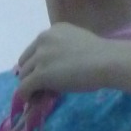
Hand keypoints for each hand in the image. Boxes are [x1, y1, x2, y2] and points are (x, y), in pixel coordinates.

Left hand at [14, 24, 129, 97]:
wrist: (107, 62)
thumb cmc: (101, 55)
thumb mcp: (76, 43)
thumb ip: (61, 50)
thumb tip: (53, 69)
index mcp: (53, 30)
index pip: (35, 49)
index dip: (38, 64)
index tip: (47, 74)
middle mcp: (43, 39)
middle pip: (26, 61)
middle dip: (32, 74)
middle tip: (43, 86)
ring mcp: (40, 57)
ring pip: (23, 75)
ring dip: (31, 86)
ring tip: (43, 94)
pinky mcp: (39, 74)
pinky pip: (23, 88)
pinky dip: (25, 96)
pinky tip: (32, 100)